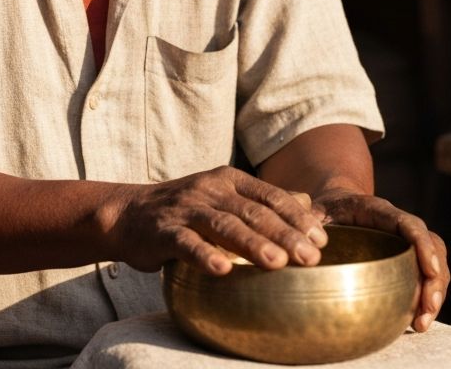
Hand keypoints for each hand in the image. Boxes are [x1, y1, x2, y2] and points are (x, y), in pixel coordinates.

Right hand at [107, 165, 329, 274]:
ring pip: (224, 225)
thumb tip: (306, 205)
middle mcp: (209, 189)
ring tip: (278, 264)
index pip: (269, 195)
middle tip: (311, 257)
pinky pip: (187, 243)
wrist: (129, 213)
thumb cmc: (185, 209)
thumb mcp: (223, 196)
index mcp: (228, 179)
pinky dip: (205, 255)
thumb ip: (261, 201)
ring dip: (252, 244)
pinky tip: (223, 270)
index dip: (296, 216)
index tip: (321, 238)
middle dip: (284, 234)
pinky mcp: (164, 231)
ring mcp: (186, 209)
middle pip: (252, 211)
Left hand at [312, 188, 448, 332]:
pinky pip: (425, 277)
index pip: (408, 223)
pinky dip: (425, 300)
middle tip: (428, 308)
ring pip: (434, 263)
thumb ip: (308, 220)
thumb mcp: (313, 210)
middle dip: (434, 278)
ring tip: (421, 323)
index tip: (430, 269)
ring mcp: (405, 243)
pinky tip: (416, 322)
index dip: (422, 245)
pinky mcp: (406, 260)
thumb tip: (306, 246)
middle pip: (431, 245)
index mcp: (378, 210)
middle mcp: (398, 225)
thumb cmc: (324, 210)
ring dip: (434, 293)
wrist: (335, 206)